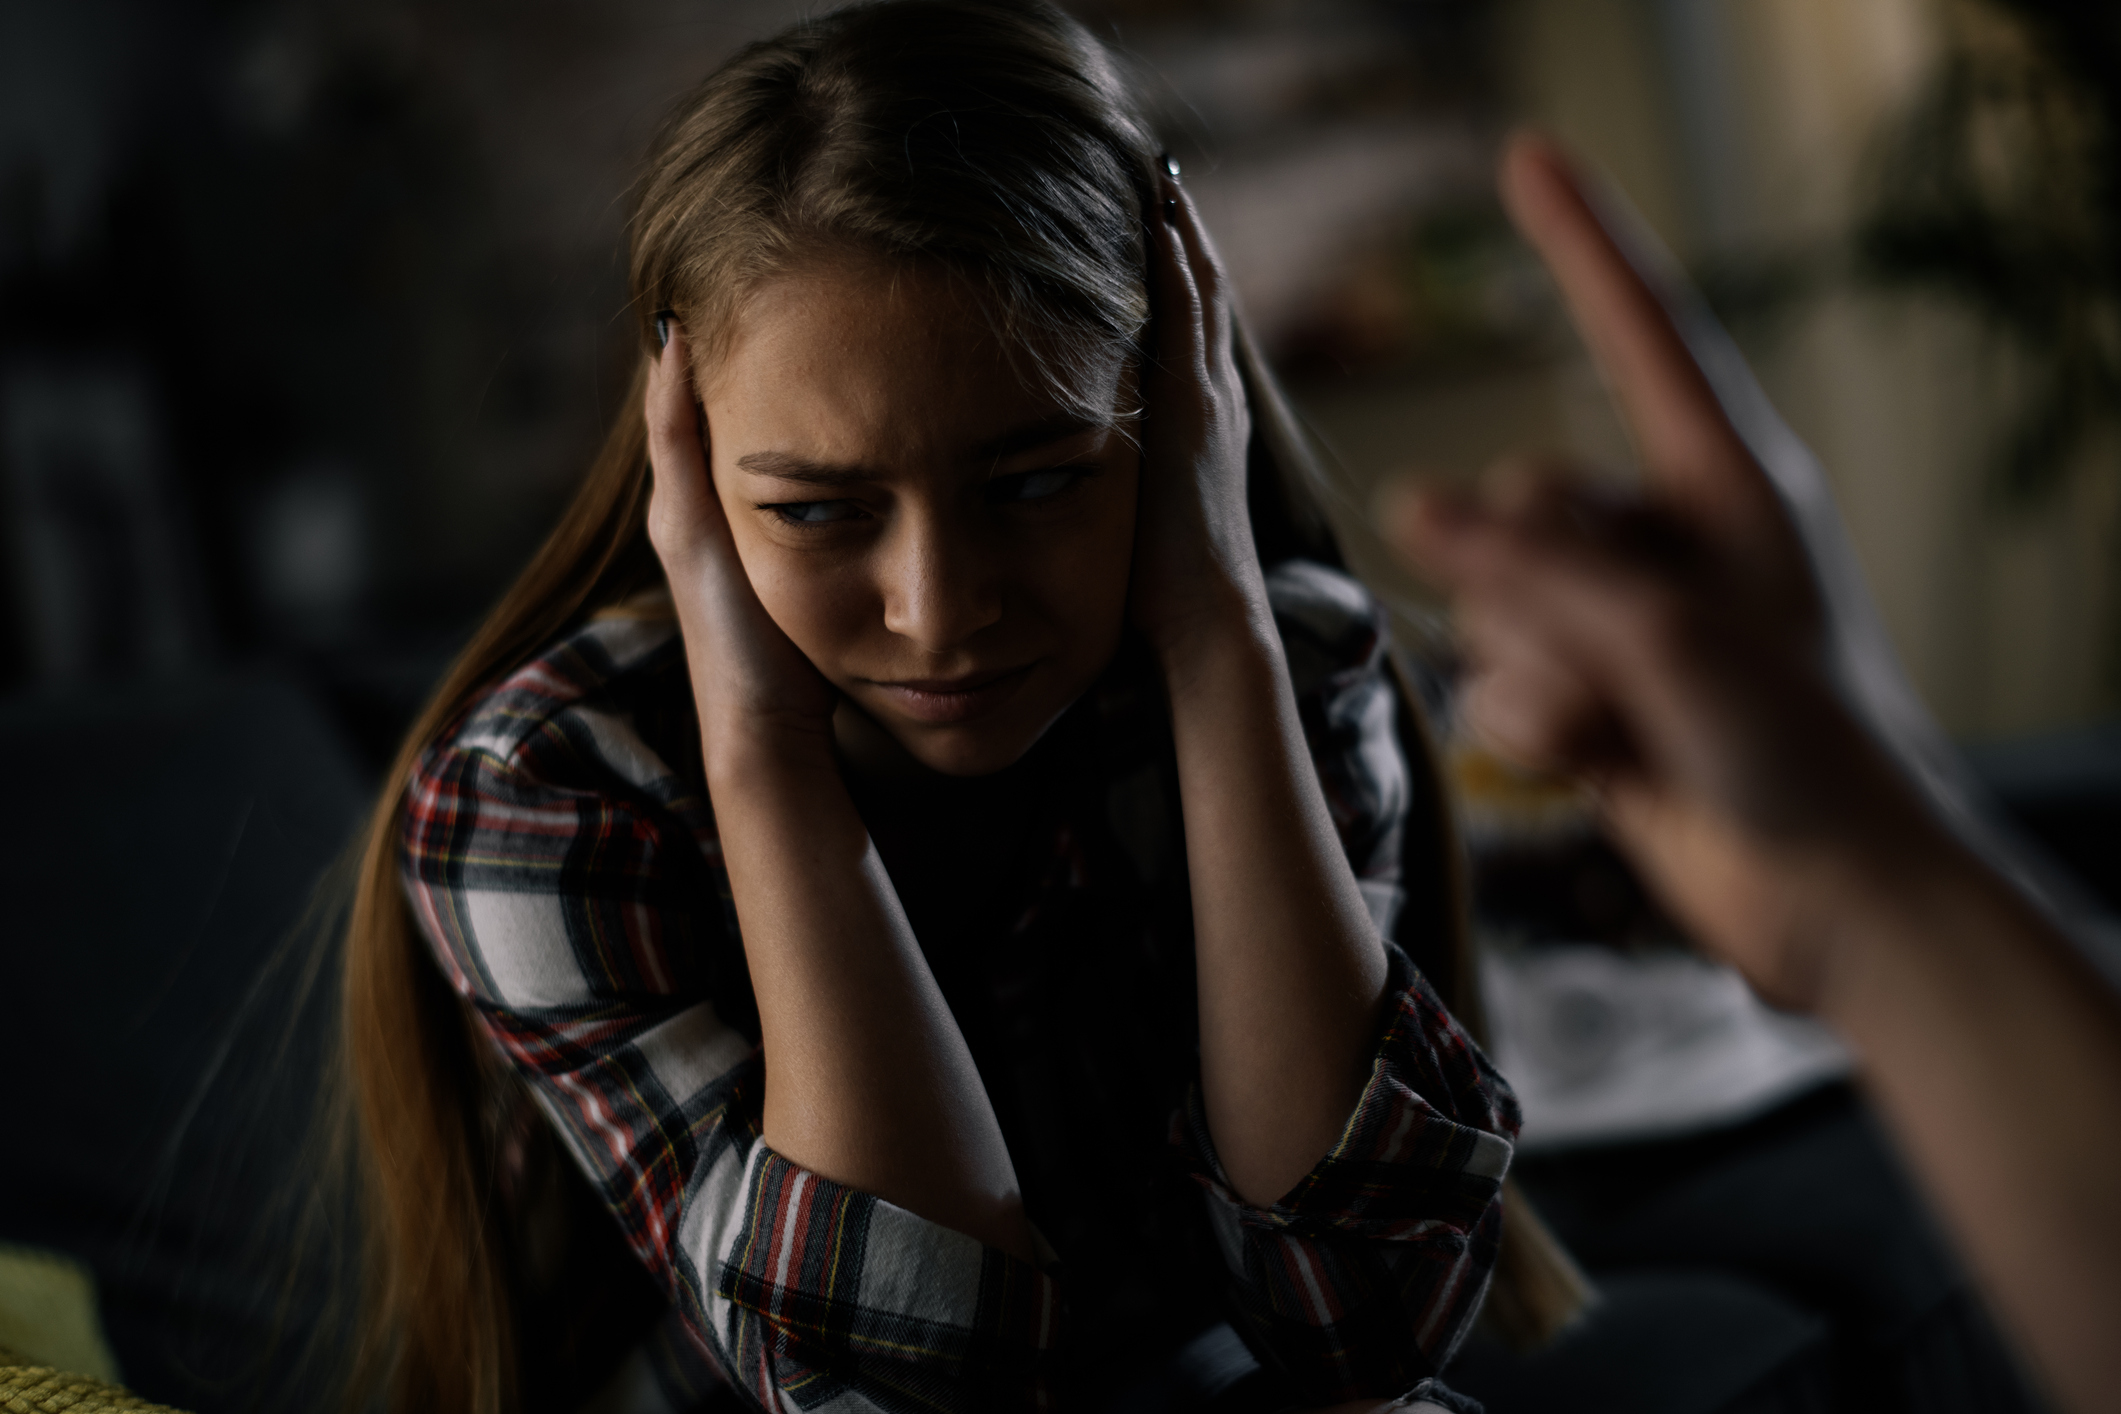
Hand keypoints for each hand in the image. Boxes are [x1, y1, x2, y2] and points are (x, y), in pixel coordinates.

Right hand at [644, 323, 839, 774]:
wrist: (769, 725)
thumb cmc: (805, 668)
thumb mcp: (826, 585)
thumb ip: (841, 541)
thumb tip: (885, 496)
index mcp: (721, 526)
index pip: (717, 434)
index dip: (732, 379)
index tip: (762, 316)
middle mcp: (688, 514)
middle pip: (682, 414)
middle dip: (696, 355)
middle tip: (717, 282)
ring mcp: (679, 519)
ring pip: (669, 418)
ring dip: (678, 360)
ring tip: (692, 292)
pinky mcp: (682, 529)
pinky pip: (672, 440)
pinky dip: (673, 390)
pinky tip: (682, 336)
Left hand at [1130, 180, 1267, 669]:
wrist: (1205, 621)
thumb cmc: (1166, 598)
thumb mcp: (1140, 523)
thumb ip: (1123, 488)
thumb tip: (1068, 481)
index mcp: (1204, 432)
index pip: (1190, 339)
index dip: (1180, 284)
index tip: (1159, 232)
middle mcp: (1215, 406)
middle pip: (1203, 301)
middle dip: (1185, 241)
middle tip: (1164, 180)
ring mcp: (1210, 402)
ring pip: (1200, 296)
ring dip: (1183, 235)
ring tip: (1162, 180)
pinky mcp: (1195, 407)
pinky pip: (1186, 315)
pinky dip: (1177, 263)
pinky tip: (1160, 219)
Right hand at [1385, 135, 1950, 1010]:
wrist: (1836, 898)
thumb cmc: (1801, 746)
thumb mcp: (1665, 633)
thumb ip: (1531, 565)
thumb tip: (1416, 506)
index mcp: (1728, 482)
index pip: (1642, 332)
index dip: (1582, 241)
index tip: (1524, 157)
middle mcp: (1667, 540)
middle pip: (1523, 497)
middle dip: (1531, 580)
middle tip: (1600, 648)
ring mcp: (1622, 623)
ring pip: (1492, 602)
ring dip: (1536, 671)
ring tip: (1619, 727)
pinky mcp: (1591, 698)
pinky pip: (1493, 679)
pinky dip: (1532, 727)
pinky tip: (1598, 769)